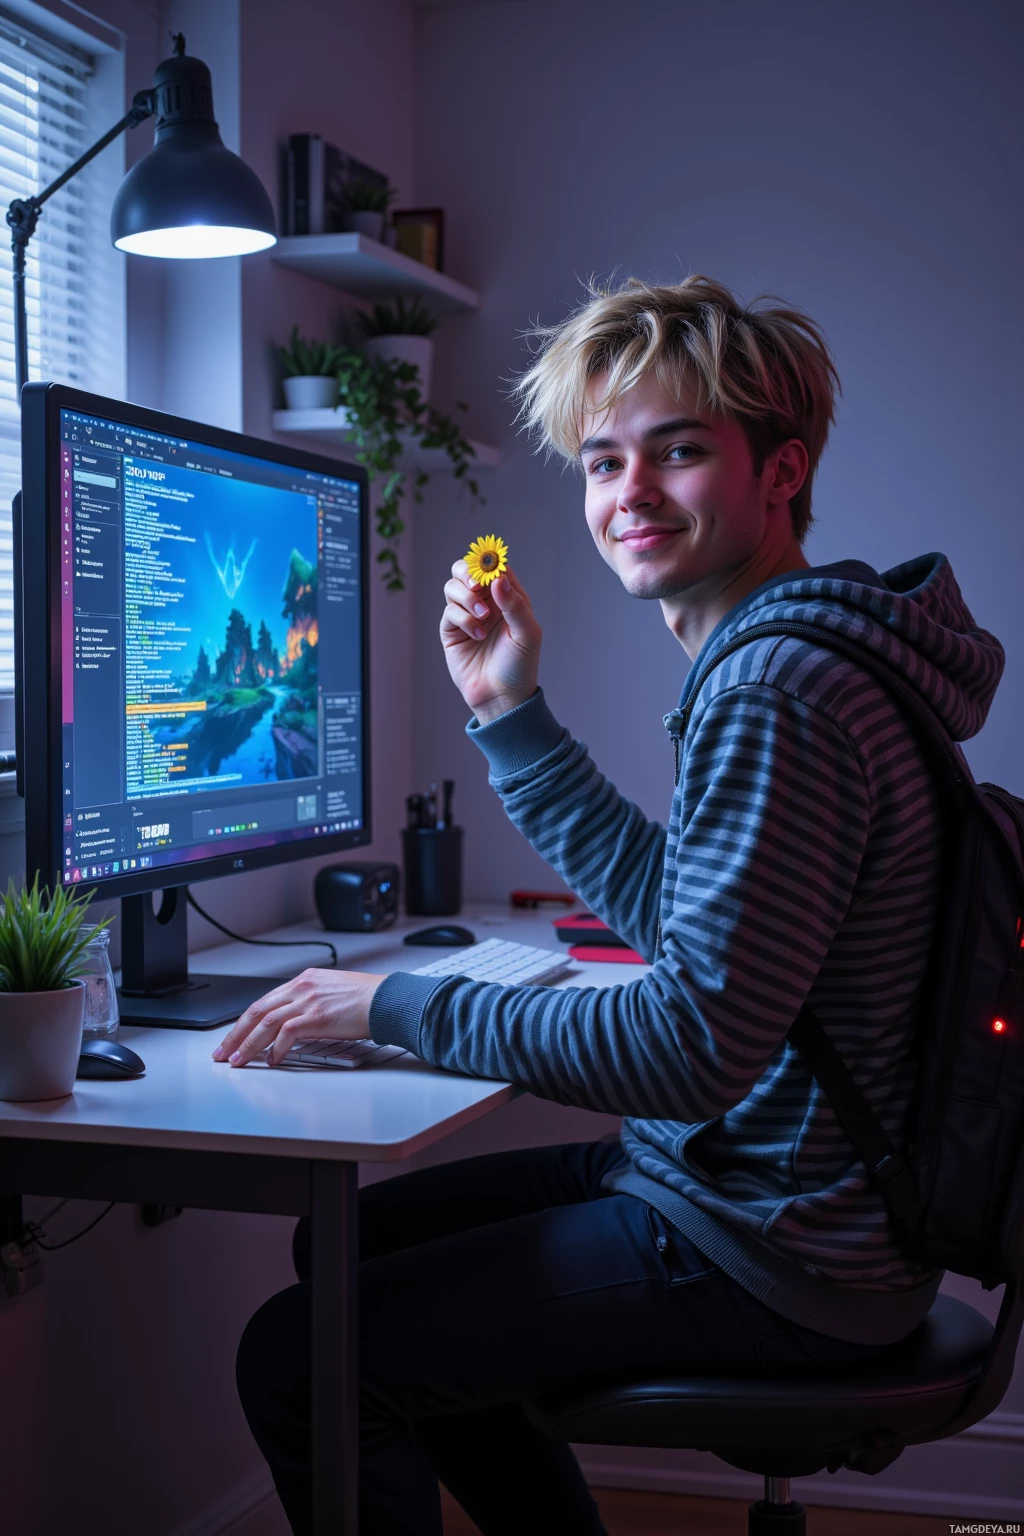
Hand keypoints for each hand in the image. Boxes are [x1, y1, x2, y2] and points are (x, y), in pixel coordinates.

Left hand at [211, 968, 387, 1066]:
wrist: (387, 1000)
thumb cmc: (366, 999)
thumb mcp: (332, 992)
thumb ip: (309, 1003)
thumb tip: (292, 1026)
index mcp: (304, 979)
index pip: (264, 1001)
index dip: (244, 1022)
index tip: (234, 1038)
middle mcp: (302, 986)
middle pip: (257, 1011)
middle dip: (236, 1034)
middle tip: (224, 1053)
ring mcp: (308, 1000)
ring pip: (266, 1022)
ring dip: (249, 1045)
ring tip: (239, 1061)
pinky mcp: (317, 1015)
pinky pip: (287, 1033)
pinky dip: (276, 1048)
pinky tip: (273, 1060)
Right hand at [440, 561, 541, 723]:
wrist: (501, 697)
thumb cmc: (520, 666)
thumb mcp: (527, 634)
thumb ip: (515, 605)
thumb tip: (498, 579)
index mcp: (509, 598)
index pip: (496, 568)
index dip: (490, 563)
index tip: (489, 571)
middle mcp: (486, 603)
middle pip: (467, 570)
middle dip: (468, 572)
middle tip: (475, 585)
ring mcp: (467, 615)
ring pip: (453, 586)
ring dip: (466, 598)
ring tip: (481, 618)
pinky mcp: (452, 630)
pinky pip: (449, 611)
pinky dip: (462, 619)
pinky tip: (476, 636)